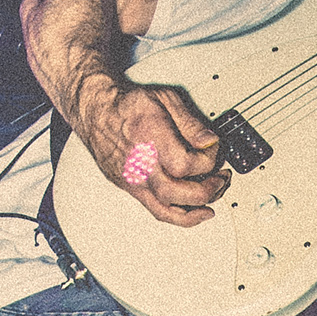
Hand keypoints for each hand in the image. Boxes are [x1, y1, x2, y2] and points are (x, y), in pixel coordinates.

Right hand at [76, 74, 230, 226]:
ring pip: (166, 211)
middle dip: (207, 190)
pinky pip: (156, 210)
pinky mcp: (130, 188)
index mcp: (150, 140)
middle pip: (177, 193)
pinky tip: (193, 212)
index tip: (212, 151)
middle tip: (220, 179)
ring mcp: (133, 181)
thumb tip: (208, 140)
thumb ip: (190, 122)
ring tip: (211, 202)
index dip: (208, 161)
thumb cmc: (128, 105)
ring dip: (195, 211)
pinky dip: (178, 216)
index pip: (186, 165)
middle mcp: (139, 165)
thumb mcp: (165, 99)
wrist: (97, 111)